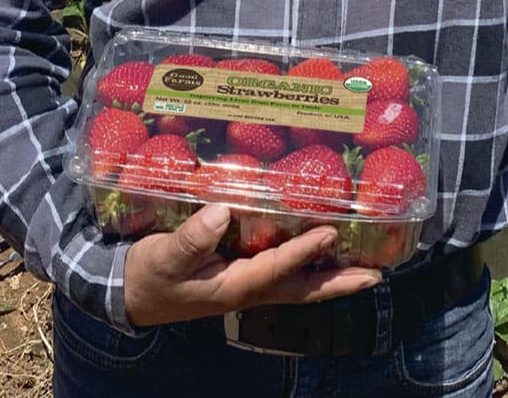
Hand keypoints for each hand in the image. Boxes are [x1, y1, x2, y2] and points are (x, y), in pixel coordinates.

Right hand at [124, 204, 382, 325]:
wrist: (131, 294)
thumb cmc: (148, 276)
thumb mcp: (162, 258)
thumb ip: (190, 240)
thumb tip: (222, 213)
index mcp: (233, 287)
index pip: (275, 269)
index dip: (303, 252)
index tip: (329, 233)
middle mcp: (249, 290)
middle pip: (303, 289)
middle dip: (340, 283)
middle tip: (376, 276)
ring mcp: (249, 287)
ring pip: (299, 284)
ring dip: (332, 278)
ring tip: (365, 269)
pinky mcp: (243, 277)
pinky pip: (285, 274)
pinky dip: (309, 267)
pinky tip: (322, 253)